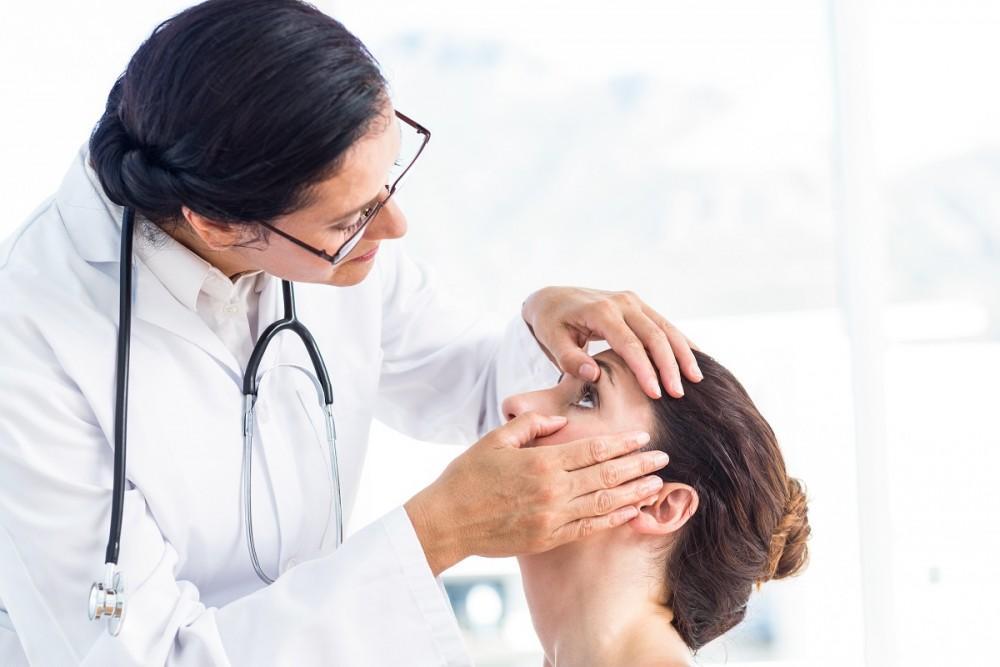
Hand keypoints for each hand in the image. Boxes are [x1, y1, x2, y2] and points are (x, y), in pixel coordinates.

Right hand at [404, 412, 669, 575]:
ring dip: (633, 493)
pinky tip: (630, 512)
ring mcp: (552, 518)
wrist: (447, 522)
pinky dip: (613, 520)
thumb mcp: (495, 440)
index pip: (592, 449)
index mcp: (541, 462)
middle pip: (606, 476)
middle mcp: (553, 491)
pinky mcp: (548, 539)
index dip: (621, 443)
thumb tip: (559, 421)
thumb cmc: (467, 476)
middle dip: (638, 466)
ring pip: (604, 504)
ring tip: (656, 484)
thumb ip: (529, 426)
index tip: (643, 437)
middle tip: (663, 458)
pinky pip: (589, 529)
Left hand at [521, 286, 701, 398]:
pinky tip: (695, 359)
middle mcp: (622, 302)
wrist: (553, 298)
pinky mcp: (639, 305)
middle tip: (679, 394)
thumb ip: (570, 360)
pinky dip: (681, 341)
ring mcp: (633, 301)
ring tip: (697, 380)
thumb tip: (595, 376)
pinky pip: (664, 323)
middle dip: (670, 366)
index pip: (630, 344)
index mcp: (601, 312)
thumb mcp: (552, 341)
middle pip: (655, 335)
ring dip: (683, 353)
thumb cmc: (552, 324)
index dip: (645, 371)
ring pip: (666, 327)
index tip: (656, 395)